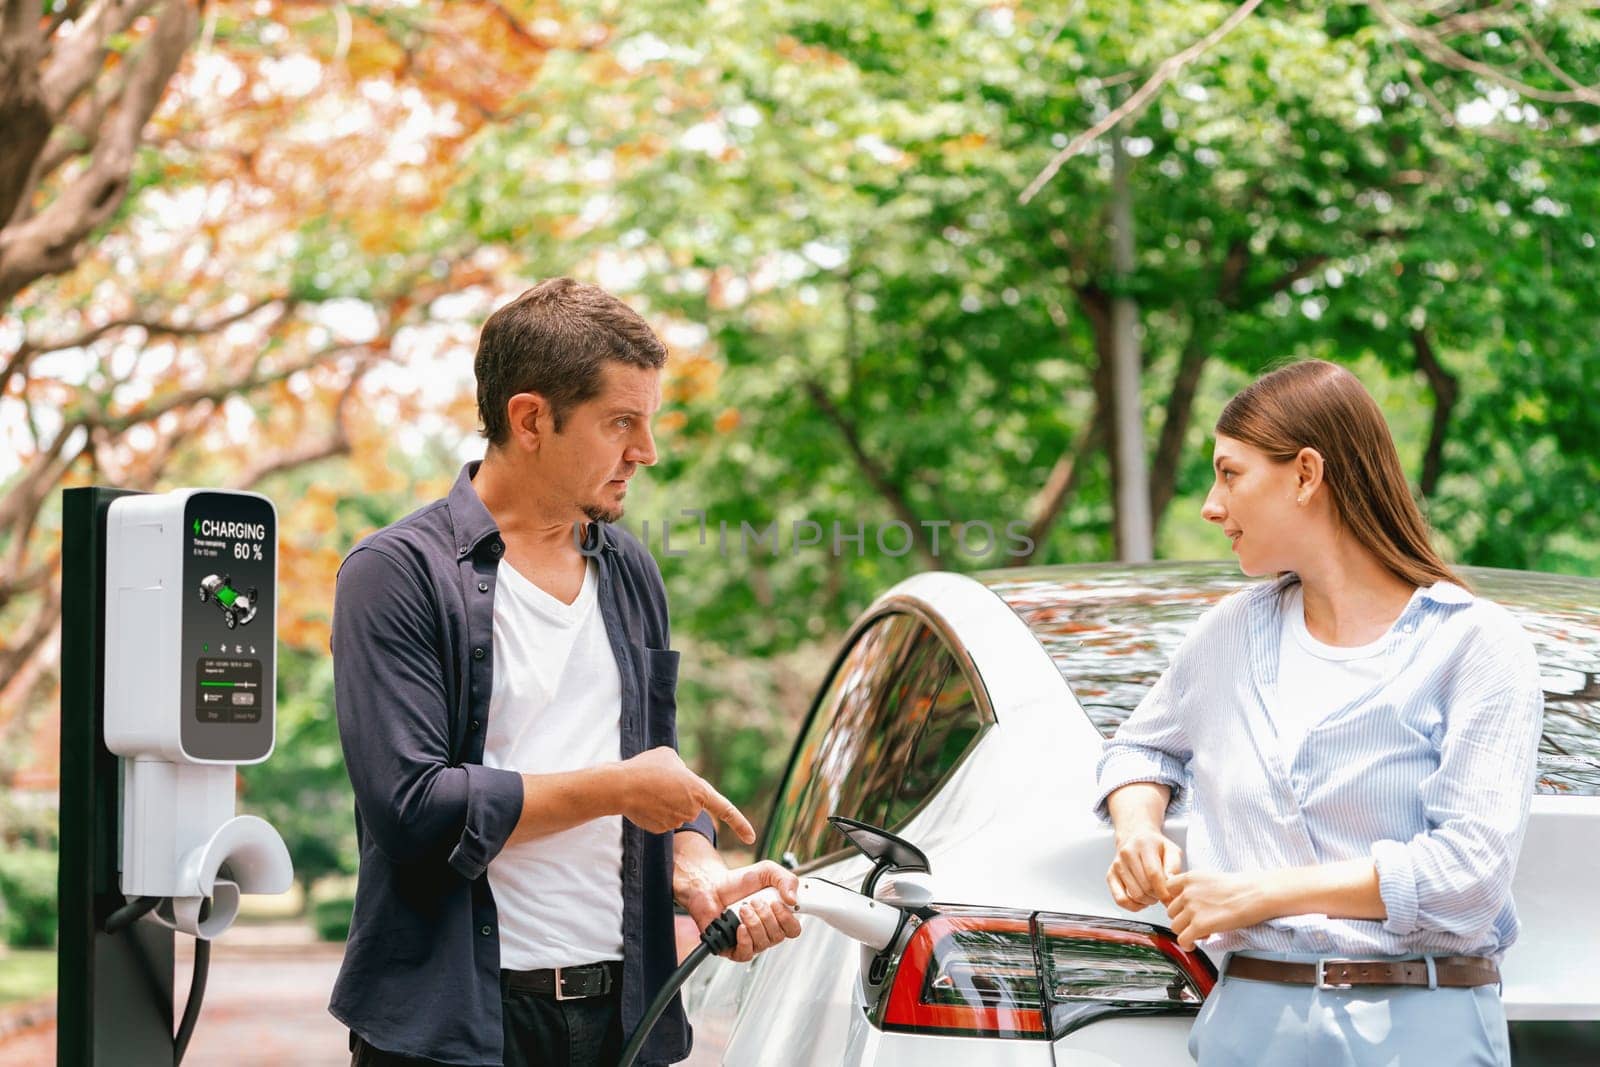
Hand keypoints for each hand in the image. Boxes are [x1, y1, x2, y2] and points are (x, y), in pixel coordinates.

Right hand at [615, 747, 755, 843]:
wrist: (621, 786)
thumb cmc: (646, 767)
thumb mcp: (670, 757)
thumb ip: (683, 770)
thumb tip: (681, 780)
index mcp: (700, 791)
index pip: (726, 809)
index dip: (740, 824)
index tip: (752, 839)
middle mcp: (692, 810)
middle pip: (691, 805)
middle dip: (679, 795)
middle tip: (660, 781)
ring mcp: (676, 823)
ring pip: (676, 813)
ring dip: (665, 802)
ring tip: (649, 789)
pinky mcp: (660, 831)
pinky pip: (663, 820)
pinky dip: (655, 812)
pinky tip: (643, 803)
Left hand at [678, 861, 801, 962]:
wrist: (711, 887)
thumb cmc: (738, 882)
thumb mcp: (767, 871)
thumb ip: (785, 879)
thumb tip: (793, 899)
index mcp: (778, 916)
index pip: (793, 929)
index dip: (789, 919)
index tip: (779, 903)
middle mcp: (766, 931)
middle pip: (779, 936)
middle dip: (766, 915)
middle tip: (755, 901)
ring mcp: (752, 941)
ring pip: (763, 943)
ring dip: (753, 922)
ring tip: (743, 908)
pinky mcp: (735, 949)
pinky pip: (747, 953)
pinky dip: (744, 938)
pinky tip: (739, 926)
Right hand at [1106, 827, 1182, 909]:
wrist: (1135, 837)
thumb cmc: (1155, 845)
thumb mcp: (1171, 849)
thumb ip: (1174, 866)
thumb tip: (1171, 882)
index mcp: (1143, 845)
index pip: (1153, 874)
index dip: (1163, 891)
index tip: (1170, 898)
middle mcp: (1127, 854)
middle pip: (1145, 887)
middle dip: (1157, 896)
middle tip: (1163, 893)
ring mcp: (1117, 865)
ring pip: (1134, 895)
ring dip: (1147, 901)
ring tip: (1153, 894)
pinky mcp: (1110, 875)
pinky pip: (1120, 899)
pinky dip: (1133, 906)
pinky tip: (1141, 901)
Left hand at [1164, 870, 1274, 949]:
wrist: (1255, 895)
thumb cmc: (1241, 888)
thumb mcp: (1211, 878)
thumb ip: (1195, 888)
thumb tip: (1188, 902)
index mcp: (1189, 878)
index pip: (1168, 889)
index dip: (1176, 901)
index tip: (1183, 909)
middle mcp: (1187, 892)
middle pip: (1171, 911)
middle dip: (1182, 919)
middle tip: (1197, 923)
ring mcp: (1192, 909)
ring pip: (1175, 926)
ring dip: (1185, 932)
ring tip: (1200, 933)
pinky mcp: (1200, 925)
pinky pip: (1182, 940)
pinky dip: (1187, 945)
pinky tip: (1194, 945)